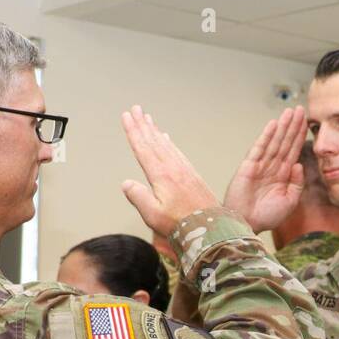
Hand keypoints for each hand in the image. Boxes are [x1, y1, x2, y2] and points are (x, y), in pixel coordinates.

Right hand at [120, 106, 219, 238]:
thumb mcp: (153, 214)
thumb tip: (127, 184)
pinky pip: (177, 152)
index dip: (133, 131)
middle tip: (136, 109)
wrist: (211, 229)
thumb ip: (138, 197)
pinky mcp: (193, 176)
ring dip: (155, 131)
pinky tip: (167, 139)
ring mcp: (185, 171)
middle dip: (143, 124)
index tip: (126, 117)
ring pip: (166, 144)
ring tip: (148, 119)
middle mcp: (173, 169)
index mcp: (161, 175)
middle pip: (154, 141)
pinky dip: (169, 143)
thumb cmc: (182, 225)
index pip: (143, 148)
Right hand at [222, 106, 307, 232]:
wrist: (247, 224)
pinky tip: (273, 124)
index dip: (300, 136)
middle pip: (285, 142)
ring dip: (282, 127)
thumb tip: (299, 164)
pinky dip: (266, 136)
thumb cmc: (266, 217)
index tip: (306, 122)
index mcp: (282, 176)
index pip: (293, 151)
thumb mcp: (290, 202)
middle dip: (293, 126)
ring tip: (289, 112)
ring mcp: (260, 165)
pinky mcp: (249, 166)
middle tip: (301, 109)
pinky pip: (260, 148)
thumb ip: (297, 183)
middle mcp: (272, 168)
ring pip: (274, 142)